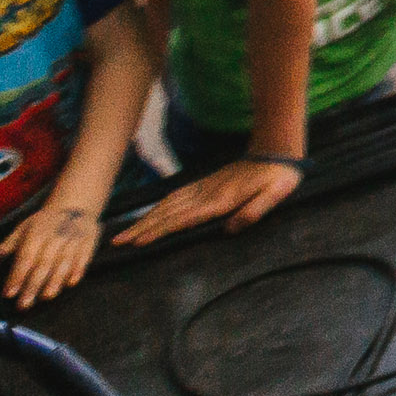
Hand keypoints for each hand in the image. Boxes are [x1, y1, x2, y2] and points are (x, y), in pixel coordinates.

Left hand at [0, 206, 101, 305]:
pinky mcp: (90, 241)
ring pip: (64, 262)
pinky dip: (78, 270)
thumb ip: (7, 245)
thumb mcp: (23, 228)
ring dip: (56, 280)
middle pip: (43, 263)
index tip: (9, 293)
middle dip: (33, 285)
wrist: (75, 206)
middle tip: (24, 304)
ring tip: (47, 297)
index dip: (17, 276)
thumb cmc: (43, 224)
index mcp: (37, 232)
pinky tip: (71, 284)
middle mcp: (56, 235)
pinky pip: (84, 257)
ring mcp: (74, 238)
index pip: (25, 257)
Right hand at [116, 158, 300, 245]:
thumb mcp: (275, 195)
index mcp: (220, 201)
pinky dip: (158, 208)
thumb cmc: (278, 178)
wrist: (275, 153)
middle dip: (141, 228)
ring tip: (124, 233)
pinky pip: (175, 198)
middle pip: (167, 214)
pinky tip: (149, 216)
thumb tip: (230, 229)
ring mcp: (203, 188)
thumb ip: (254, 211)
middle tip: (117, 242)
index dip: (161, 230)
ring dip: (145, 219)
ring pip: (167, 206)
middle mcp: (206, 195)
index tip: (139, 241)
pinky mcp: (204, 185)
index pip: (184, 219)